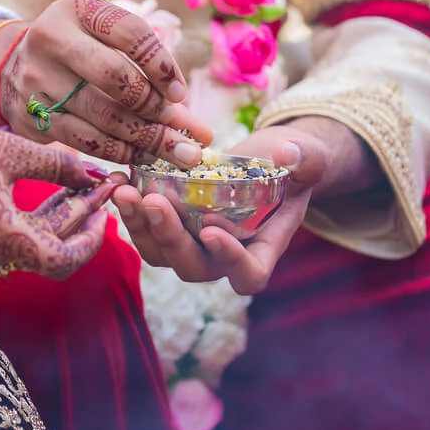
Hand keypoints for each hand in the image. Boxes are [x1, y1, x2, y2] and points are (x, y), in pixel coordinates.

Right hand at [0, 0, 212, 167]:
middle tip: (186, 135)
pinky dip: (118, 151)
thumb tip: (194, 122)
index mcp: (77, 8)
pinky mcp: (31, 114)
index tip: (180, 93)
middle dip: (155, 109)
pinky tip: (141, 155)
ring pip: (102, 115)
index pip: (129, 31)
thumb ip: (149, 70)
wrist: (15, 69)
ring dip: (146, 138)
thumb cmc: (81, 53)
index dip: (161, 64)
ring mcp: (36, 78)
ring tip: (178, 153)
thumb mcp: (107, 41)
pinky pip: (84, 140)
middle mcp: (51, 38)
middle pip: (115, 77)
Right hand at [0, 109, 120, 280]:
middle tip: (102, 189)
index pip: (61, 261)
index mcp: (2, 238)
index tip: (106, 212)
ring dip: (57, 218)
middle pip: (48, 250)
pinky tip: (54, 190)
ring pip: (29, 243)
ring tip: (83, 185)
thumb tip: (94, 176)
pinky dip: (33, 218)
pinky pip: (9, 236)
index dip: (91, 240)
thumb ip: (60, 167)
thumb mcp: (15, 151)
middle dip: (79, 219)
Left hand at [111, 125, 329, 294]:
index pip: (248, 274)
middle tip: (154, 202)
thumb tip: (289, 155)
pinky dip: (131, 210)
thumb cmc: (292, 164)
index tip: (211, 230)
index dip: (230, 261)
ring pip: (161, 255)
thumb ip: (306, 159)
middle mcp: (224, 255)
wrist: (267, 160)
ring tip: (126, 192)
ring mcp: (194, 243)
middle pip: (193, 267)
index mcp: (262, 248)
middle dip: (171, 238)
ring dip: (140, 227)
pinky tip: (120, 180)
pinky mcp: (171, 226)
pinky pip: (146, 230)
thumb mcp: (308, 157)